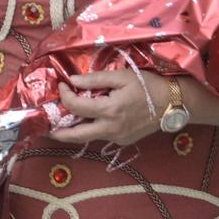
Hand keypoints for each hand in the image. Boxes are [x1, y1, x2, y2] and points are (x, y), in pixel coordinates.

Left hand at [50, 68, 170, 146]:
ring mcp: (117, 137)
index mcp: (109, 110)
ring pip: (88, 137)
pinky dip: (90, 128)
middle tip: (45, 127)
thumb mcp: (122, 77)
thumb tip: (73, 81)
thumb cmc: (149, 86)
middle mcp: (110, 129)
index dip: (64, 95)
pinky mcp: (123, 140)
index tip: (62, 85)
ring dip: (73, 131)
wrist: (174, 104)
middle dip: (57, 132)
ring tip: (60, 124)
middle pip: (76, 135)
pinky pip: (101, 135)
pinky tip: (87, 120)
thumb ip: (96, 79)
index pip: (76, 106)